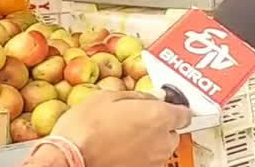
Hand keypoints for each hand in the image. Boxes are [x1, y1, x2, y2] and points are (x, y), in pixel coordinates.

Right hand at [51, 91, 191, 166]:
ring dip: (150, 142)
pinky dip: (139, 156)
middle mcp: (162, 142)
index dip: (174, 108)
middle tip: (138, 118)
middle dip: (160, 125)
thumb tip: (153, 97)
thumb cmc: (85, 126)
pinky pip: (147, 162)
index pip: (184, 113)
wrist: (70, 160)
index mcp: (158, 117)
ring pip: (161, 149)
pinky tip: (120, 150)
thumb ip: (137, 96)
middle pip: (173, 132)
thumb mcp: (107, 97)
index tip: (165, 104)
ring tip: (125, 135)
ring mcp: (153, 163)